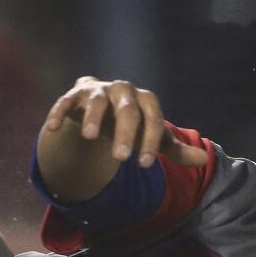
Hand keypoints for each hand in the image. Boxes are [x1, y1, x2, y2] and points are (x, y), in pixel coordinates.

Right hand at [43, 77, 209, 168]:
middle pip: (127, 109)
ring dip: (92, 117)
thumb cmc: (132, 125)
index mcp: (145, 101)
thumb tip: (204, 160)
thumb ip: (173, 149)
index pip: (152, 118)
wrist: (101, 109)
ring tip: (88, 138)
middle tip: (120, 158)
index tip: (144, 165)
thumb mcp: (152, 137)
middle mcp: (123, 92)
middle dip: (124, 132)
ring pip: (97, 100)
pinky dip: (59, 113)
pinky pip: (66, 101)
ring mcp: (98, 91)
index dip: (149, 141)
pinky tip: (51, 129)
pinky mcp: (74, 95)